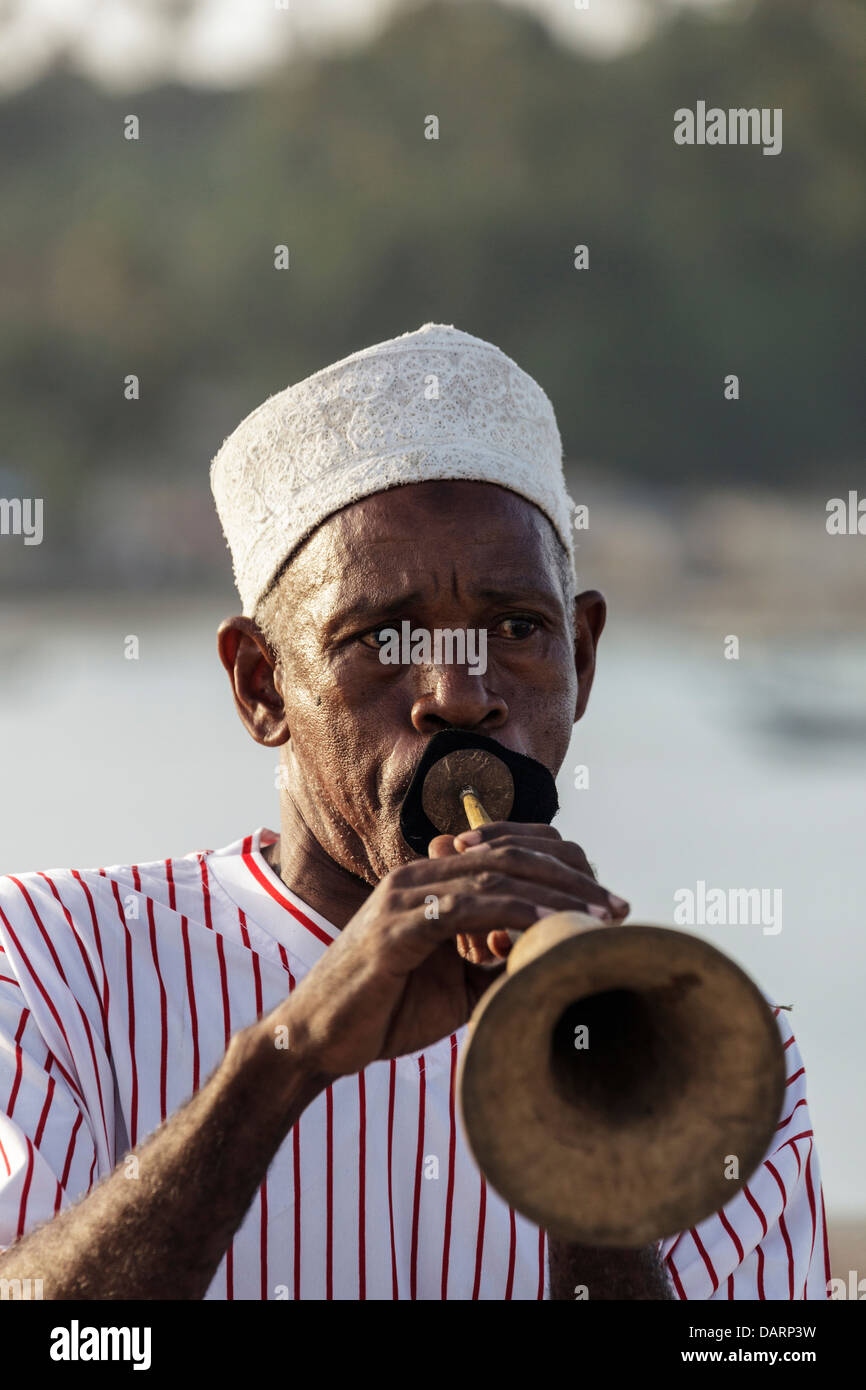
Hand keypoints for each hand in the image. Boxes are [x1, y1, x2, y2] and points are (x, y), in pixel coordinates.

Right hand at [270, 822, 628, 1082]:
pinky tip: (550, 929)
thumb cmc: (386, 1011)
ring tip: (599, 919)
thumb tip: (556, 955)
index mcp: (432, 877)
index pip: (508, 846)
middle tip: (617, 908)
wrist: (318, 1040)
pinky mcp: (397, 927)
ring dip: (557, 895)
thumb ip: (500, 961)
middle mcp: (419, 874)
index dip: (562, 865)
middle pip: (512, 851)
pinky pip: (469, 908)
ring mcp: (405, 895)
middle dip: (572, 877)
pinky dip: (516, 915)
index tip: (604, 900)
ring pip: (497, 873)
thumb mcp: (458, 984)